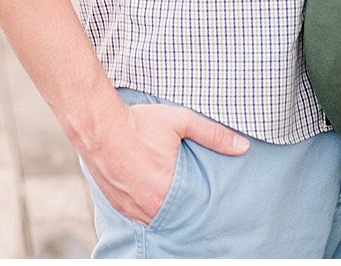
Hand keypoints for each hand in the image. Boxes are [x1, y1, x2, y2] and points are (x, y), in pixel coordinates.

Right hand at [82, 100, 249, 223]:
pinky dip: (144, 207)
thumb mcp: (180, 122)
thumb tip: (243, 146)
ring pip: (153, 218)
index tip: (206, 203)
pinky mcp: (115, 203)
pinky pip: (135, 214)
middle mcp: (148, 206)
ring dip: (162, 209)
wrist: (98, 124)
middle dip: (182, 210)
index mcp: (167, 191)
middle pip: (173, 217)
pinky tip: (149, 195)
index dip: (200, 208)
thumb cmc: (139, 123)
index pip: (193, 210)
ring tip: (169, 197)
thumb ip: (213, 135)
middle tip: (189, 200)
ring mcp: (129, 207)